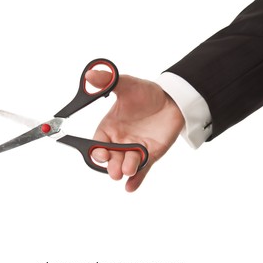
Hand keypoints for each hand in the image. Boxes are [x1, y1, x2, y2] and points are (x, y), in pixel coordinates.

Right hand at [86, 70, 184, 191]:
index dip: (97, 150)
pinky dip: (136, 179)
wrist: (172, 100)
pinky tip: (131, 187)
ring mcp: (135, 149)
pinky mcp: (150, 155)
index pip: (98, 143)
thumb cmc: (146, 93)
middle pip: (110, 158)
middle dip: (111, 165)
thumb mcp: (127, 85)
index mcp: (109, 127)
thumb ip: (108, 82)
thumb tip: (90, 75)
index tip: (101, 153)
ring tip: (128, 170)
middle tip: (115, 169)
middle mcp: (120, 141)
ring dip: (125, 170)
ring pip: (126, 165)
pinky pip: (142, 170)